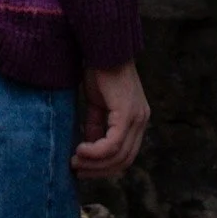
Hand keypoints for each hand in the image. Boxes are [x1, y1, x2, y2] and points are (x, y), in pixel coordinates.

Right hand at [71, 61, 149, 178]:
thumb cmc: (100, 70)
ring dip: (94, 164)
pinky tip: (80, 149)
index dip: (105, 167)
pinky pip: (113, 144)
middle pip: (124, 161)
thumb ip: (96, 126)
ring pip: (118, 156)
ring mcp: (137, 118)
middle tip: (77, 170)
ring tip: (75, 161)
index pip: (126, 155)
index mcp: (137, 119)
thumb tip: (89, 150)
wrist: (103, 47)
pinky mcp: (127, 114)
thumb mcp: (97, 104)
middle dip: (99, 170)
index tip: (84, 169)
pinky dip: (95, 152)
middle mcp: (142, 121)